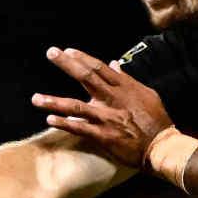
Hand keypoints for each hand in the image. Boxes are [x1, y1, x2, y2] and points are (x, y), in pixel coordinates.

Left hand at [32, 46, 171, 167]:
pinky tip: (49, 120)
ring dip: (54, 101)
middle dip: (67, 64)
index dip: (81, 58)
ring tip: (35, 99)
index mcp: (124, 87)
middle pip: (86, 76)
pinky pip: (79, 128)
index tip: (66, 51)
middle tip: (50, 53)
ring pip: (76, 106)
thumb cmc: (155, 119)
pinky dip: (64, 124)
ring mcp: (106, 117)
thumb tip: (114, 64)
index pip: (99, 67)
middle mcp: (113, 99)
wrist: (162, 146)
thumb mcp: (145, 94)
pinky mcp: (103, 136)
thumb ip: (127, 79)